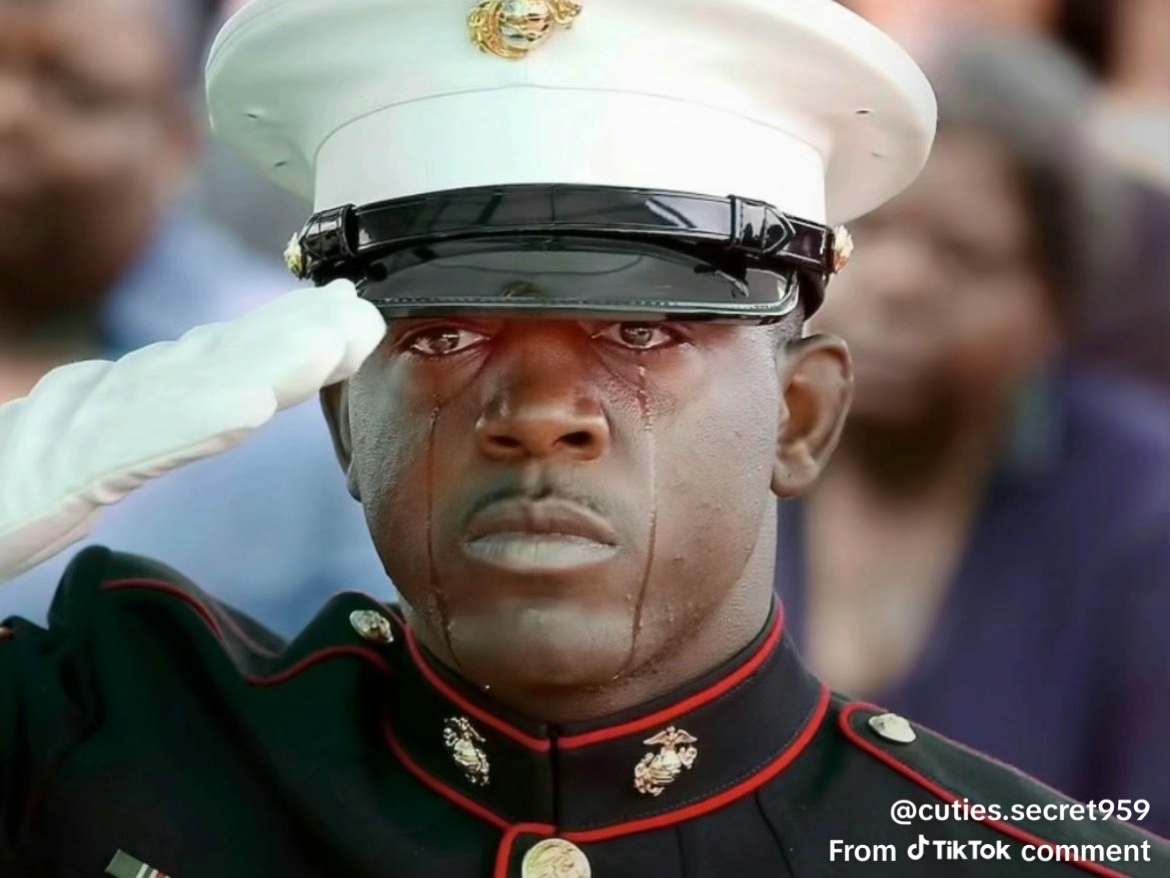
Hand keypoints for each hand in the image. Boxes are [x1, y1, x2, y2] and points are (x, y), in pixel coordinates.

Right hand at [0, 280, 385, 582]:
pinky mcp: (54, 471)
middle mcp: (97, 406)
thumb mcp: (57, 476)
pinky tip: (249, 403)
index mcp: (105, 412)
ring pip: (188, 388)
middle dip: (292, 334)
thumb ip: (118, 445)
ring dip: (269, 359)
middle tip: (363, 310)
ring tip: (336, 338)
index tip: (342, 321)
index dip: (277, 340)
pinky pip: (135, 445)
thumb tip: (198, 406)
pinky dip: (194, 419)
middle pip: (209, 362)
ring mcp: (73, 433)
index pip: (205, 368)